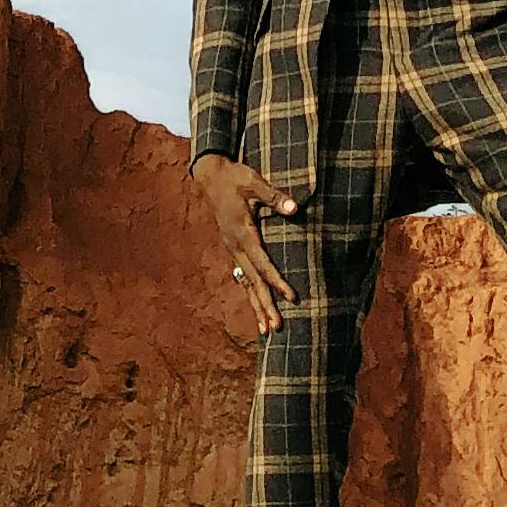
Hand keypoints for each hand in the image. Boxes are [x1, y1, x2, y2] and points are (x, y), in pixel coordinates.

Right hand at [192, 151, 304, 335]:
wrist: (211, 177)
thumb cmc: (235, 178)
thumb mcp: (255, 182)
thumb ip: (274, 197)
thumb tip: (294, 209)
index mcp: (243, 233)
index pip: (262, 263)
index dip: (277, 281)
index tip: (291, 297)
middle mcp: (235, 246)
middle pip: (252, 281)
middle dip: (265, 305)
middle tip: (276, 328)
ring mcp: (231, 249)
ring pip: (245, 282)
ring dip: (256, 305)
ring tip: (265, 329)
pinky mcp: (232, 248)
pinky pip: (242, 275)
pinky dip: (249, 292)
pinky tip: (255, 306)